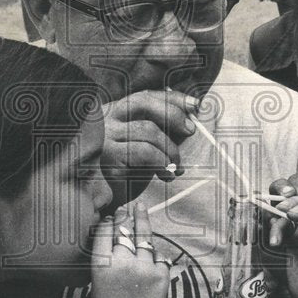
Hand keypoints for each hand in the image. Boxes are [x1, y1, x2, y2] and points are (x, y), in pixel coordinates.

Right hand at [90, 203, 170, 297]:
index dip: (107, 222)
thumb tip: (114, 240)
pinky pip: (159, 257)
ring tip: (141, 210)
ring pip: (144, 237)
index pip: (104, 232)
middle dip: (125, 217)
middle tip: (126, 208)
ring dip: (142, 223)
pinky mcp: (161, 276)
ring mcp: (144, 267)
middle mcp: (122, 262)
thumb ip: (106, 261)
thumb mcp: (97, 283)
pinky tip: (151, 250)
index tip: (110, 216)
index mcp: (101, 264)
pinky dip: (155, 254)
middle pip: (124, 229)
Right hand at [100, 89, 198, 208]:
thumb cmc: (125, 173)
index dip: (171, 98)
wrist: (104, 201)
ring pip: (148, 130)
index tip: (194, 105)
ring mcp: (104, 138)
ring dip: (170, 148)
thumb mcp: (143, 146)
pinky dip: (162, 162)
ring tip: (176, 166)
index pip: (143, 96)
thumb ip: (159, 131)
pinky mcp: (108, 158)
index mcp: (113, 113)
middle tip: (190, 130)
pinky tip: (165, 175)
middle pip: (142, 102)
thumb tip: (187, 122)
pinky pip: (144, 152)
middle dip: (172, 114)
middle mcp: (105, 120)